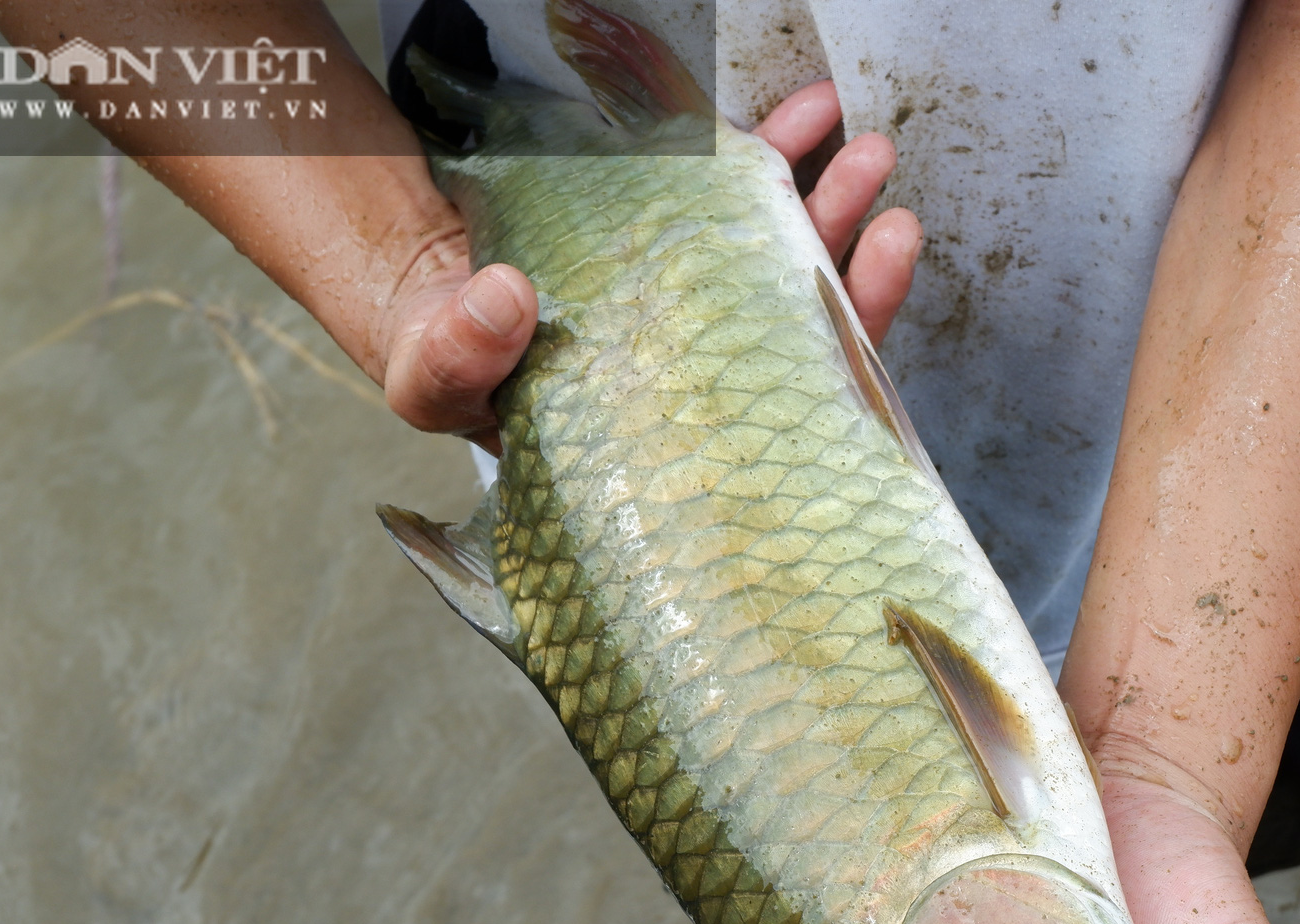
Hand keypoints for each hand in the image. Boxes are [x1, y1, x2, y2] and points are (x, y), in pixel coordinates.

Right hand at [375, 80, 921, 451]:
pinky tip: (803, 118)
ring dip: (829, 197)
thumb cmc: (441, 357)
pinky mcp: (675, 234)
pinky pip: (742, 198)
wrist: (420, 290)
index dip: (841, 353)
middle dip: (852, 261)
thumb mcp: (432, 374)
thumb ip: (462, 356)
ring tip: (860, 146)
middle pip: (805, 327)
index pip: (783, 406)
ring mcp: (694, 297)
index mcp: (675, 428)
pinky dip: (774, 154)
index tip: (867, 286)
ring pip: (785, 255)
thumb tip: (508, 301)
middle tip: (880, 202)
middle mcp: (703, 367)